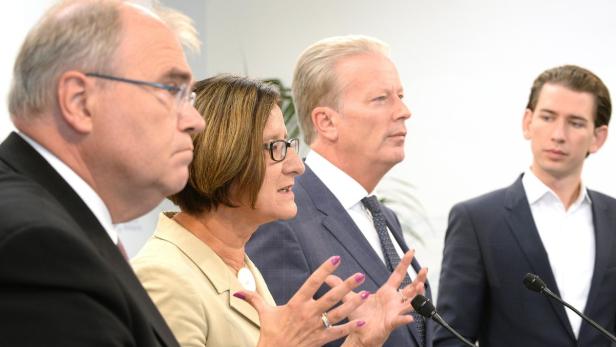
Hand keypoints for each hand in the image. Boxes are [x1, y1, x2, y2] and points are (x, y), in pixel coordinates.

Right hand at [235, 256, 368, 346]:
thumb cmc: (270, 333)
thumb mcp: (264, 313)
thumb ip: (253, 298)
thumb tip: (238, 289)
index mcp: (296, 303)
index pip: (312, 282)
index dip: (325, 270)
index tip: (336, 258)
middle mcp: (308, 313)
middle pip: (331, 296)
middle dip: (347, 285)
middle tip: (360, 275)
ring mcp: (316, 327)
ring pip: (338, 313)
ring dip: (354, 303)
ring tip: (367, 293)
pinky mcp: (321, 339)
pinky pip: (338, 332)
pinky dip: (351, 326)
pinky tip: (362, 320)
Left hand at [329, 250, 427, 346]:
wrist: (359, 335)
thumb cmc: (359, 317)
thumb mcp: (349, 298)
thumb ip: (340, 286)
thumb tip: (327, 275)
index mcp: (386, 292)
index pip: (398, 275)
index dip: (405, 263)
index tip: (411, 250)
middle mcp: (394, 301)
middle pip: (410, 288)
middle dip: (418, 278)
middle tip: (424, 269)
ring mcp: (394, 312)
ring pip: (409, 303)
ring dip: (416, 296)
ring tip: (420, 287)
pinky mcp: (390, 323)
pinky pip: (399, 320)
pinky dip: (404, 319)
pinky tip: (409, 317)